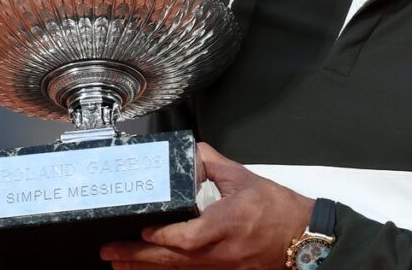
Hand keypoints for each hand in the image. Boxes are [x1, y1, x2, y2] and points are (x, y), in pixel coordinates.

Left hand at [101, 142, 313, 268]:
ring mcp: (220, 267)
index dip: (160, 235)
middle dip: (137, 256)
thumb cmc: (278, 211)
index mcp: (225, 224)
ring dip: (145, 268)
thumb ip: (214, 164)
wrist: (302, 238)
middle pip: (172, 260)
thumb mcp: (245, 178)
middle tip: (110, 251)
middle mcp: (219, 251)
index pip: (185, 237)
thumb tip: (192, 153)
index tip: (140, 227)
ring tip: (119, 263)